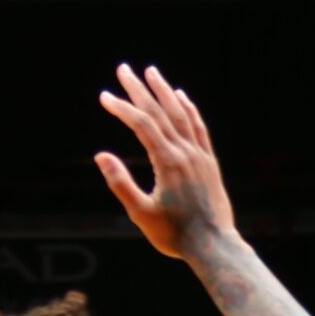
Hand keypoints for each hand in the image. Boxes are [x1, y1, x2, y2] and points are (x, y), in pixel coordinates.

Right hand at [95, 63, 235, 259]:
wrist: (214, 246)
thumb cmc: (174, 235)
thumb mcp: (141, 213)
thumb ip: (120, 183)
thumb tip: (100, 156)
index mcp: (168, 162)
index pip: (142, 125)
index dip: (122, 108)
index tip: (105, 96)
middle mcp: (186, 153)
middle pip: (160, 112)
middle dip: (140, 89)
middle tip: (123, 68)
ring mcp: (200, 155)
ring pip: (181, 114)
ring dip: (164, 91)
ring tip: (151, 72)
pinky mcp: (209, 162)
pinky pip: (198, 127)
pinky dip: (189, 109)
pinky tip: (180, 97)